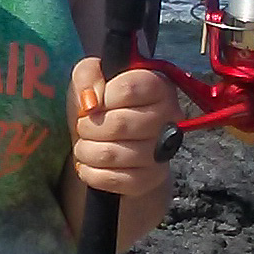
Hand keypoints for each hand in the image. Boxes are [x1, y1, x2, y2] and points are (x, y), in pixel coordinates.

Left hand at [67, 59, 178, 198]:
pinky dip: (90, 172)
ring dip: (86, 150)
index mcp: (159, 86)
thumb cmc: (102, 105)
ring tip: (85, 144)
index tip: (94, 102)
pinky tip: (89, 163)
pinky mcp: (151, 178)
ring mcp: (162, 151)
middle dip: (88, 127)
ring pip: (112, 154)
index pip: (127, 89)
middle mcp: (168, 118)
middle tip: (84, 126)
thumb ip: (87, 74)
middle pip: (119, 124)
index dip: (101, 96)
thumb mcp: (90, 78)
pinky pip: (113, 179)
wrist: (111, 142)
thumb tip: (90, 100)